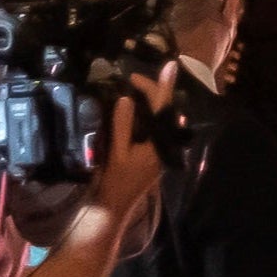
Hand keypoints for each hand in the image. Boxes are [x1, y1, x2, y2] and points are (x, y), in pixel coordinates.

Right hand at [87, 70, 174, 225]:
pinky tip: (135, 110)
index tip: (165, 67)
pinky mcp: (150, 156)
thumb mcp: (116, 152)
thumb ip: (123, 125)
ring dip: (151, 103)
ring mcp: (158, 152)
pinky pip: (153, 130)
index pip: (164, 109)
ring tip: (135, 87)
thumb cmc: (113, 181)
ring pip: (160, 121)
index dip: (162, 86)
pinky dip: (146, 116)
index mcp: (160, 144)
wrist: (110, 209)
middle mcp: (164, 146)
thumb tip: (127, 99)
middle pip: (164, 112)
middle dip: (154, 92)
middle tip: (132, 79)